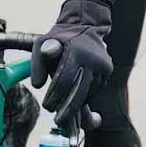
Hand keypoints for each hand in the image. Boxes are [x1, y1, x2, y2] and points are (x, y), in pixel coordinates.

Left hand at [30, 0, 112, 131]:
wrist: (86, 25)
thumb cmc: (60, 37)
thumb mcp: (42, 42)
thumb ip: (37, 63)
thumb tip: (38, 85)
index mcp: (76, 53)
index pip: (64, 82)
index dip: (55, 97)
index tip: (47, 106)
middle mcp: (92, 61)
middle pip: (79, 93)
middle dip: (68, 111)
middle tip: (58, 121)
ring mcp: (103, 67)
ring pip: (87, 94)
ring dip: (75, 103)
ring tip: (64, 106)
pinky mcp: (108, 72)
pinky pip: (94, 90)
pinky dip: (84, 95)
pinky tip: (76, 91)